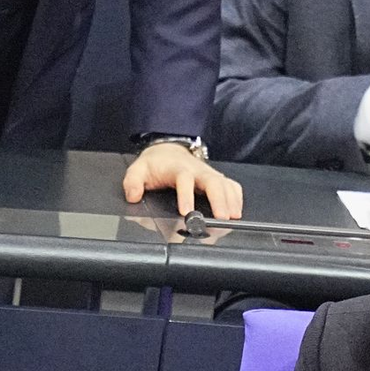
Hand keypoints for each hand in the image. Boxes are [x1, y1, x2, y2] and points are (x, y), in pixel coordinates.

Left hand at [122, 144, 242, 220]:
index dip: (186, 196)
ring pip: (224, 184)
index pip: (184, 180)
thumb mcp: (138, 170)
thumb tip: (133, 196)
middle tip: (221, 218)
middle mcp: (197, 170)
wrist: (167, 152)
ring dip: (230, 201)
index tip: (186, 211)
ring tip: (232, 218)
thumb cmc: (155, 164)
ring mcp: (209, 174)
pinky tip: (237, 210)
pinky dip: (236, 197)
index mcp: (178, 169)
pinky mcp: (216, 178)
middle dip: (219, 200)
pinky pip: (231, 185)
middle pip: (213, 182)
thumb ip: (132, 183)